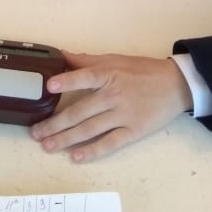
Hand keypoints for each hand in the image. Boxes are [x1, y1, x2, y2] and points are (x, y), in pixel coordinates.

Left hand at [30, 52, 191, 162]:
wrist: (176, 85)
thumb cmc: (142, 71)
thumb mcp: (115, 59)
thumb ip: (87, 61)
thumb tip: (61, 54)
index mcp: (109, 75)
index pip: (85, 77)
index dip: (67, 81)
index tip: (49, 86)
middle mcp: (114, 95)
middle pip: (80, 111)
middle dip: (55, 123)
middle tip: (36, 133)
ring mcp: (123, 115)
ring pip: (90, 129)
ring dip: (67, 139)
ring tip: (47, 146)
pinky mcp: (134, 131)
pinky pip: (110, 143)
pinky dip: (93, 151)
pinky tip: (76, 156)